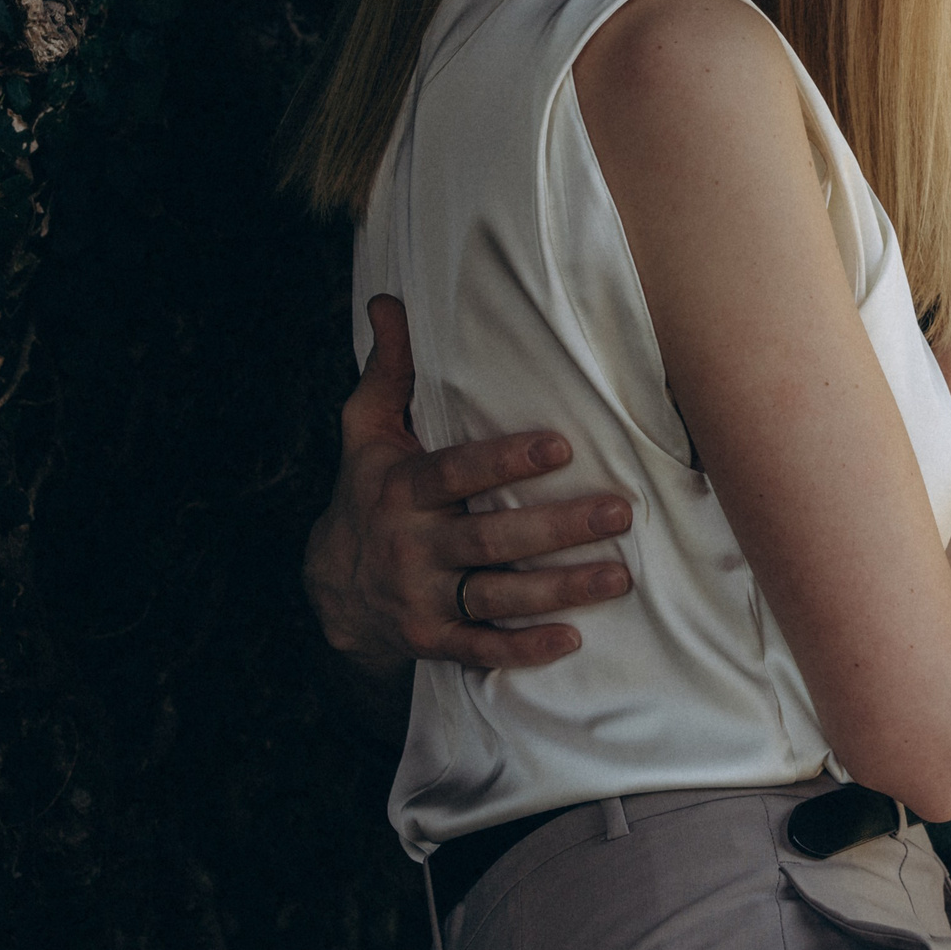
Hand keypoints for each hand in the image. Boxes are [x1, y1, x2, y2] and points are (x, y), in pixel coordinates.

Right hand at [303, 294, 636, 678]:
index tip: (561, 447)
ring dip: (559, 589)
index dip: (506, 462)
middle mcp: (412, 547)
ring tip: (619, 575)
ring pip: (497, 595)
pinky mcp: (433, 639)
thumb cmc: (368, 489)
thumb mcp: (365, 429)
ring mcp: (422, 598)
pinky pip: (481, 649)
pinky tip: (571, 640)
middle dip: (557, 528)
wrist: (331, 586)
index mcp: (402, 489)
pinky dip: (522, 650)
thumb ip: (390, 369)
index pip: (458, 474)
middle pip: (491, 539)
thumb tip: (388, 299)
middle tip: (619, 512)